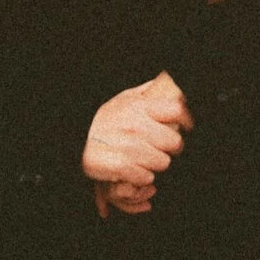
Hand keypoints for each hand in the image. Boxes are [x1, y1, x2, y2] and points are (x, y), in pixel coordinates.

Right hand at [82, 72, 193, 215]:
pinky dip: (142, 177)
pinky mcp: (122, 166)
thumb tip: (168, 82)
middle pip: (175, 141)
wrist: (73, 142)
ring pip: (163, 162)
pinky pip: (147, 177)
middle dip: (170, 147)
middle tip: (161, 147)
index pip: (177, 110)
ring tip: (143, 159)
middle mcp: (136, 126)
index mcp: (139, 107)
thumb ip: (146, 93)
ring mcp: (130, 147)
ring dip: (155, 164)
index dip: (186, 119)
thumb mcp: (121, 100)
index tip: (186, 125)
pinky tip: (133, 170)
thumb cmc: (102, 121)